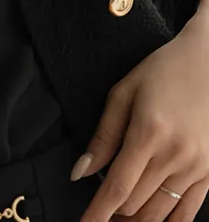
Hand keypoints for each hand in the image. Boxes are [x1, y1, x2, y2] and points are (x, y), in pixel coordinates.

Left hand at [75, 15, 208, 221]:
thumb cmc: (163, 71)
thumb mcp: (124, 92)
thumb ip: (103, 135)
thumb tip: (81, 172)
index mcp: (148, 133)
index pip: (117, 188)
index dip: (97, 213)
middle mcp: (175, 156)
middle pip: (135, 204)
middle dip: (113, 212)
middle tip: (99, 208)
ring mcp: (197, 168)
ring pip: (159, 213)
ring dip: (136, 220)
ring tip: (120, 217)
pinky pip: (188, 212)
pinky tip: (151, 221)